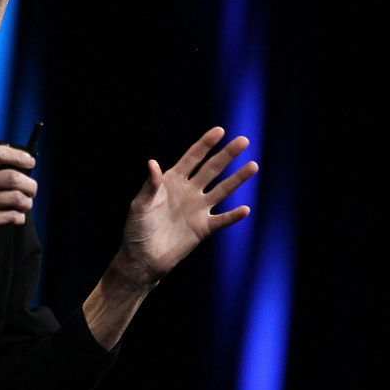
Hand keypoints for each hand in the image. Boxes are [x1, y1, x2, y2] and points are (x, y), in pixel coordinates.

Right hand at [0, 145, 36, 259]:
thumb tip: (25, 167)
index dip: (19, 156)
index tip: (31, 163)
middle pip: (12, 177)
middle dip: (30, 185)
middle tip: (32, 191)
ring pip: (15, 197)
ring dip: (27, 203)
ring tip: (25, 206)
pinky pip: (10, 216)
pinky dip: (19, 217)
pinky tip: (16, 218)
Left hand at [118, 127, 257, 288]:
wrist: (142, 258)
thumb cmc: (136, 229)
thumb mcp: (139, 205)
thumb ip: (150, 185)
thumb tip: (153, 163)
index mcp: (172, 181)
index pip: (192, 158)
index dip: (205, 144)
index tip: (220, 131)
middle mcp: (189, 191)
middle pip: (212, 169)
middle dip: (227, 155)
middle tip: (244, 140)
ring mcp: (198, 209)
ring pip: (222, 191)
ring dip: (238, 179)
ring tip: (253, 165)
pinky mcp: (203, 228)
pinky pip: (222, 220)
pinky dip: (233, 216)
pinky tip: (245, 210)